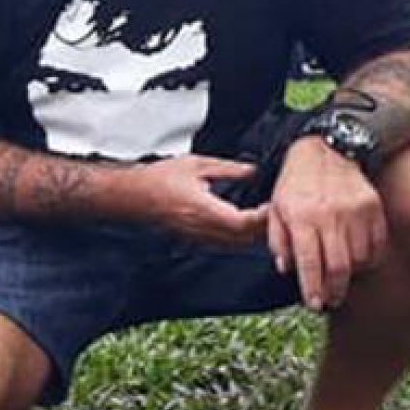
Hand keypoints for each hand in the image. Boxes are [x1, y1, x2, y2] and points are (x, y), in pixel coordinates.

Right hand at [127, 156, 269, 248]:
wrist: (133, 195)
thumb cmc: (158, 180)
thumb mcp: (197, 164)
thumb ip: (229, 169)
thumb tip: (253, 171)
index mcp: (204, 209)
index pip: (242, 222)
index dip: (262, 218)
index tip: (272, 205)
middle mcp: (202, 228)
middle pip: (243, 239)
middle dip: (263, 229)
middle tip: (277, 214)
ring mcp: (198, 237)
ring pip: (235, 246)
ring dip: (252, 237)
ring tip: (265, 221)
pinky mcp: (195, 240)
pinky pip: (224, 245)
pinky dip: (239, 239)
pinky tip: (245, 228)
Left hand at [267, 137, 387, 311]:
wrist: (327, 148)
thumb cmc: (297, 182)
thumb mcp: (276, 208)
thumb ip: (279, 241)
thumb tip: (287, 269)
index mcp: (302, 216)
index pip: (309, 263)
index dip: (312, 289)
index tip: (314, 304)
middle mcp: (330, 215)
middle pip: (339, 267)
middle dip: (334, 291)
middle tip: (329, 301)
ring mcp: (356, 211)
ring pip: (360, 259)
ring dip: (351, 276)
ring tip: (340, 279)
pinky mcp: (374, 207)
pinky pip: (377, 245)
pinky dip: (369, 260)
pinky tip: (357, 261)